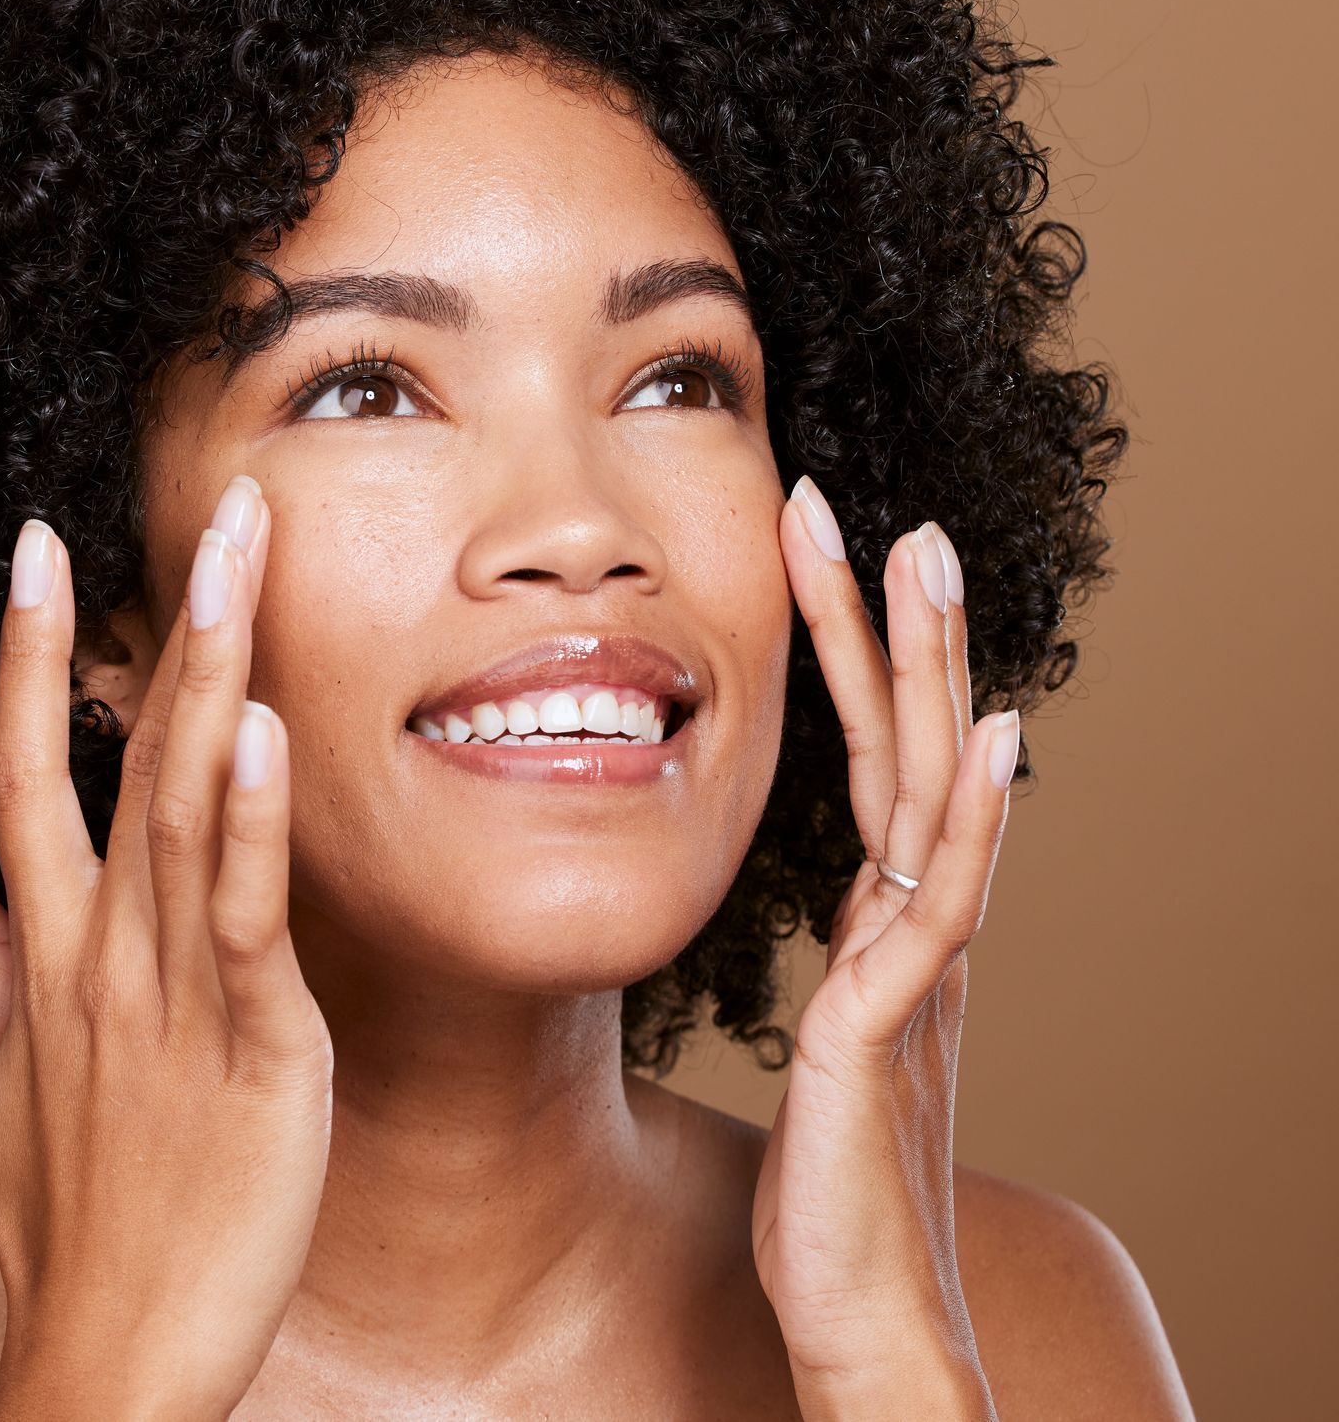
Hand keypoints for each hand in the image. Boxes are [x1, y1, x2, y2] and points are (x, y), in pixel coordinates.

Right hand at [0, 475, 331, 1420]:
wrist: (108, 1360)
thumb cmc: (60, 1223)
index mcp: (46, 952)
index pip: (22, 769)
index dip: (33, 653)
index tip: (40, 545)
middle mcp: (102, 950)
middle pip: (127, 754)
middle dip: (168, 619)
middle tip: (225, 503)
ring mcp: (174, 993)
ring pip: (190, 806)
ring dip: (218, 675)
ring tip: (246, 559)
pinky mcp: (257, 1046)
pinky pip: (249, 916)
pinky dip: (256, 822)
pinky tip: (268, 730)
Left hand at [752, 477, 1020, 1419]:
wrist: (860, 1313)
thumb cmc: (831, 1187)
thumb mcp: (834, 1043)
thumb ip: (852, 970)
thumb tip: (855, 910)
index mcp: (891, 928)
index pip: (877, 763)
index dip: (857, 663)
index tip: (826, 560)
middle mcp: (917, 932)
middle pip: (917, 750)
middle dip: (900, 630)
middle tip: (885, 513)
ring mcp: (915, 973)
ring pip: (935, 796)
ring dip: (935, 676)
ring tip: (928, 560)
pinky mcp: (890, 1029)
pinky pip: (942, 909)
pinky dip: (975, 825)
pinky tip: (998, 744)